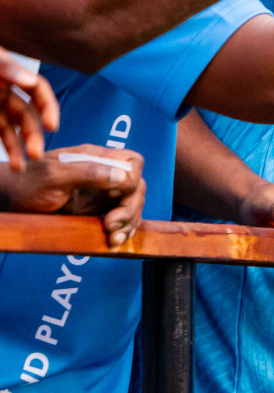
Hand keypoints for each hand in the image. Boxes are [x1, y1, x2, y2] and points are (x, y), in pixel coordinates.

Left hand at [0, 52, 57, 168]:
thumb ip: (5, 67)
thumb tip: (31, 82)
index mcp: (7, 74)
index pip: (38, 91)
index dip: (48, 107)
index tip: (51, 126)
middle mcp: (1, 91)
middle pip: (24, 114)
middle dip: (32, 134)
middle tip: (35, 155)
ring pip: (8, 129)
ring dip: (16, 147)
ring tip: (20, 167)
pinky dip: (1, 147)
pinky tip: (8, 161)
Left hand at [0, 146, 144, 245]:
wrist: (8, 199)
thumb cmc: (26, 184)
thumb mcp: (53, 176)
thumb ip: (88, 172)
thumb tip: (122, 177)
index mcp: (95, 157)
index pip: (133, 162)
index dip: (133, 181)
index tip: (118, 199)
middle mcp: (103, 173)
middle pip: (137, 186)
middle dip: (130, 208)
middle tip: (111, 225)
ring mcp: (101, 191)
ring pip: (133, 203)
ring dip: (129, 221)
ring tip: (113, 238)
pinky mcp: (97, 208)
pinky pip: (122, 217)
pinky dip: (124, 229)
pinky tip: (114, 240)